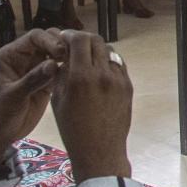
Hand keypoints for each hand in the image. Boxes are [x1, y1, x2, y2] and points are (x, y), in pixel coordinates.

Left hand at [0, 29, 67, 160]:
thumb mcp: (13, 97)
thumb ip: (33, 80)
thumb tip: (53, 64)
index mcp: (12, 55)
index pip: (35, 37)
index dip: (50, 40)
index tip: (62, 52)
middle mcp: (25, 58)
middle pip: (48, 41)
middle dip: (62, 45)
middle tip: (75, 56)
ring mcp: (37, 70)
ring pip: (56, 55)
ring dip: (68, 57)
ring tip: (81, 64)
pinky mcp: (46, 82)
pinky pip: (60, 71)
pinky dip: (69, 71)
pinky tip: (78, 76)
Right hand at [51, 31, 133, 183]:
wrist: (100, 151)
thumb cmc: (73, 130)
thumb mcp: (58, 100)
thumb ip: (60, 74)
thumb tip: (61, 56)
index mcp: (80, 77)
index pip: (79, 40)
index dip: (70, 35)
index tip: (63, 38)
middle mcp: (102, 75)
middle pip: (96, 40)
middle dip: (83, 39)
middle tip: (74, 44)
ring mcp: (118, 80)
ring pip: (109, 51)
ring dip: (97, 50)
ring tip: (86, 58)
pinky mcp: (128, 87)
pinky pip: (118, 65)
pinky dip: (108, 62)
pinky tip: (98, 70)